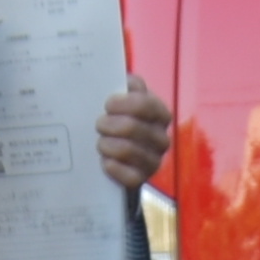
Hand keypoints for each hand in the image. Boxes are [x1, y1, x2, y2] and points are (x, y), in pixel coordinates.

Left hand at [96, 77, 171, 193]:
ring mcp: (153, 160)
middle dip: (109, 125)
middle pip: (133, 127)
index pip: (146, 105)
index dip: (124, 103)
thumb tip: (125, 80)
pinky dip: (114, 168)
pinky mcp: (142, 179)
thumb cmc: (118, 120)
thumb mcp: (122, 99)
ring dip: (108, 145)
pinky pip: (130, 176)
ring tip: (100, 142)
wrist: (118, 155)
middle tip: (99, 124)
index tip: (107, 104)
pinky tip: (105, 162)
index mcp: (159, 114)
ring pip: (129, 150)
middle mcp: (161, 138)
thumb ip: (125, 85)